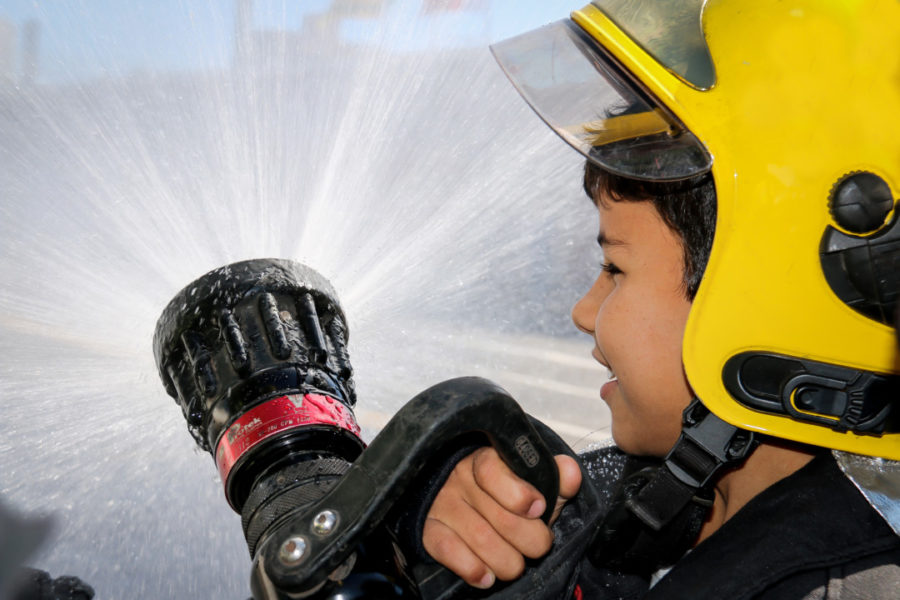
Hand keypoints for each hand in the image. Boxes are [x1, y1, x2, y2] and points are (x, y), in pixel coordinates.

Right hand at [422, 447, 581, 588]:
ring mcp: (442, 504)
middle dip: (530, 540)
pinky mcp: (427, 529)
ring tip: (516, 564)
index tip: (538, 508)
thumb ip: (554, 476)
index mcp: (485, 459)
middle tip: (538, 546)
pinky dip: (472, 569)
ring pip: (480, 539)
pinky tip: (487, 576)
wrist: (463, 502)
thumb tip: (571, 472)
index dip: (518, 494)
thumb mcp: (531, 480)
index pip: (493, 471)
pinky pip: (447, 551)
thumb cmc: (503, 492)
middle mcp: (460, 479)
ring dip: (508, 562)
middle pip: (499, 516)